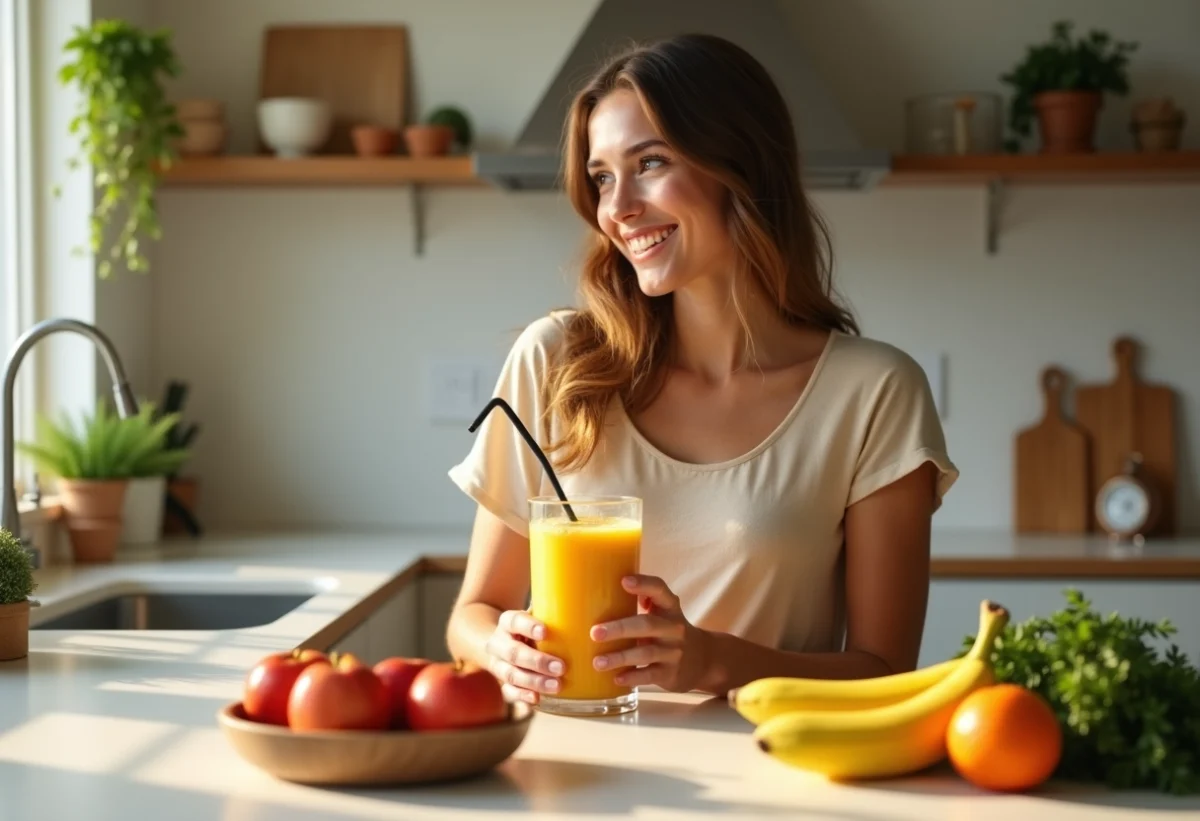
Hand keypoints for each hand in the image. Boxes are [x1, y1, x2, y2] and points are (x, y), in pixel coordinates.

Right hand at [484, 609, 564, 704]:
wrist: (503, 642)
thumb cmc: (530, 628)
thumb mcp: (537, 617)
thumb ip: (554, 616)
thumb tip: (587, 612)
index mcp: (507, 623)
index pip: (514, 621)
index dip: (528, 626)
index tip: (545, 632)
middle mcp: (499, 643)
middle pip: (513, 652)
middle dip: (538, 661)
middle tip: (561, 667)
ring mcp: (498, 664)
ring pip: (511, 674)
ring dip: (535, 681)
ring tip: (557, 686)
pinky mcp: (503, 682)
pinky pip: (509, 692)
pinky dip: (523, 696)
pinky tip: (537, 699)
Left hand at [590, 575, 711, 691]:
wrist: (703, 660)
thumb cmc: (668, 632)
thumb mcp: (663, 614)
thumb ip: (641, 603)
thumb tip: (598, 594)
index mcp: (669, 607)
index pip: (660, 590)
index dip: (643, 584)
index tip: (623, 581)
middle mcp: (674, 628)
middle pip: (647, 624)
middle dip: (620, 628)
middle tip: (594, 632)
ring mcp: (674, 652)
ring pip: (646, 653)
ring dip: (620, 657)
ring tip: (597, 662)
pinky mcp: (671, 673)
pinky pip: (650, 675)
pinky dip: (632, 677)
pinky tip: (616, 678)